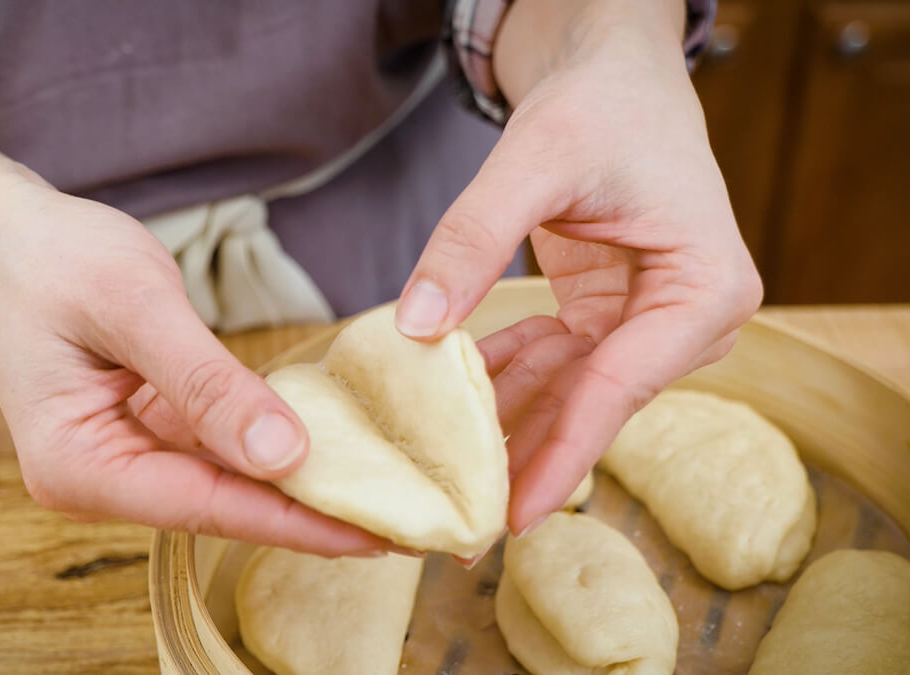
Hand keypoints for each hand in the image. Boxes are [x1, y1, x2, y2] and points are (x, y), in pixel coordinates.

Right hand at [0, 185, 392, 555]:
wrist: (6, 233)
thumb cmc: (54, 258)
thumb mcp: (135, 306)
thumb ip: (206, 383)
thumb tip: (283, 455)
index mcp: (75, 465)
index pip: (206, 505)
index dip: (295, 522)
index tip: (378, 535)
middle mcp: (94, 479)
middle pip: (218, 507)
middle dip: (308, 517)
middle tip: (405, 527)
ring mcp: (117, 459)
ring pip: (223, 485)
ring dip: (297, 489)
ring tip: (386, 499)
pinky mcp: (139, 434)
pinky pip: (214, 451)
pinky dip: (270, 450)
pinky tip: (332, 454)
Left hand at [395, 3, 762, 534]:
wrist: (612, 69)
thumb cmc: (600, 101)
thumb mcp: (534, 159)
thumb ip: (473, 239)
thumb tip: (415, 326)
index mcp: (705, 288)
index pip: (620, 387)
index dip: (561, 454)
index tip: (511, 516)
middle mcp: (687, 318)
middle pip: (594, 404)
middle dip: (527, 456)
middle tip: (463, 524)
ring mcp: (649, 322)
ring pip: (567, 392)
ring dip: (505, 423)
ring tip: (442, 471)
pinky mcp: (610, 316)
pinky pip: (551, 361)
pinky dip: (500, 376)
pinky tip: (449, 393)